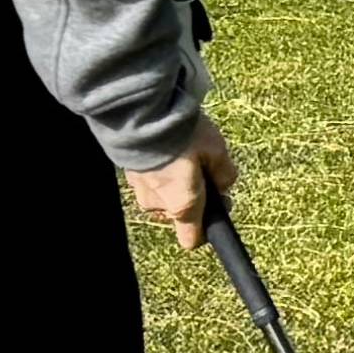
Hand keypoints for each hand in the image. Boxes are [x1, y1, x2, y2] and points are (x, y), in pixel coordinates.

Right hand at [127, 122, 239, 250]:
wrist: (140, 113)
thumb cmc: (181, 135)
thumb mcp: (216, 151)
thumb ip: (225, 175)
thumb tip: (224, 186)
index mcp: (182, 205)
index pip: (192, 239)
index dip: (207, 229)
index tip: (219, 206)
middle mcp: (158, 204)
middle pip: (180, 212)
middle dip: (195, 195)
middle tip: (205, 167)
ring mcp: (139, 190)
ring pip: (165, 195)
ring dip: (176, 181)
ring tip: (183, 152)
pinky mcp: (128, 174)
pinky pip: (151, 180)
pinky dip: (161, 171)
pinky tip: (167, 149)